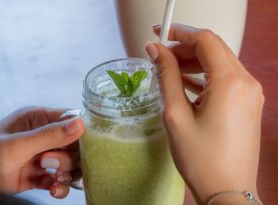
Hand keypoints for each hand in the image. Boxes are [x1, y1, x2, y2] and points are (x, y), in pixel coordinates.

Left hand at [0, 107, 83, 198]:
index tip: (81, 146)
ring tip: (52, 178)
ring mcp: (40, 156)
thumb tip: (80, 124)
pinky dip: (60, 186)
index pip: (69, 120)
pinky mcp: (37, 175)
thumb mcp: (19, 144)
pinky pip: (58, 180)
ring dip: (65, 173)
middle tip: (50, 163)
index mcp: (37, 119)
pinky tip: (53, 189)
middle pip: (73, 144)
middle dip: (67, 157)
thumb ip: (50, 135)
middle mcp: (41, 136)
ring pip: (69, 163)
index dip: (79, 133)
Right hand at [145, 24, 263, 203]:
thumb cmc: (202, 159)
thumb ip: (166, 76)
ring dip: (193, 61)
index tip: (159, 33)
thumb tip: (155, 50)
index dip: (180, 32)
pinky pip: (225, 79)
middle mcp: (246, 83)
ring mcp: (250, 94)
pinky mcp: (247, 103)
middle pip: (213, 48)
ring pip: (219, 62)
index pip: (205, 40)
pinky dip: (204, 76)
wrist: (228, 191)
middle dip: (184, 47)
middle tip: (159, 54)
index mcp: (230, 83)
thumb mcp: (175, 114)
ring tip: (167, 69)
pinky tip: (184, 83)